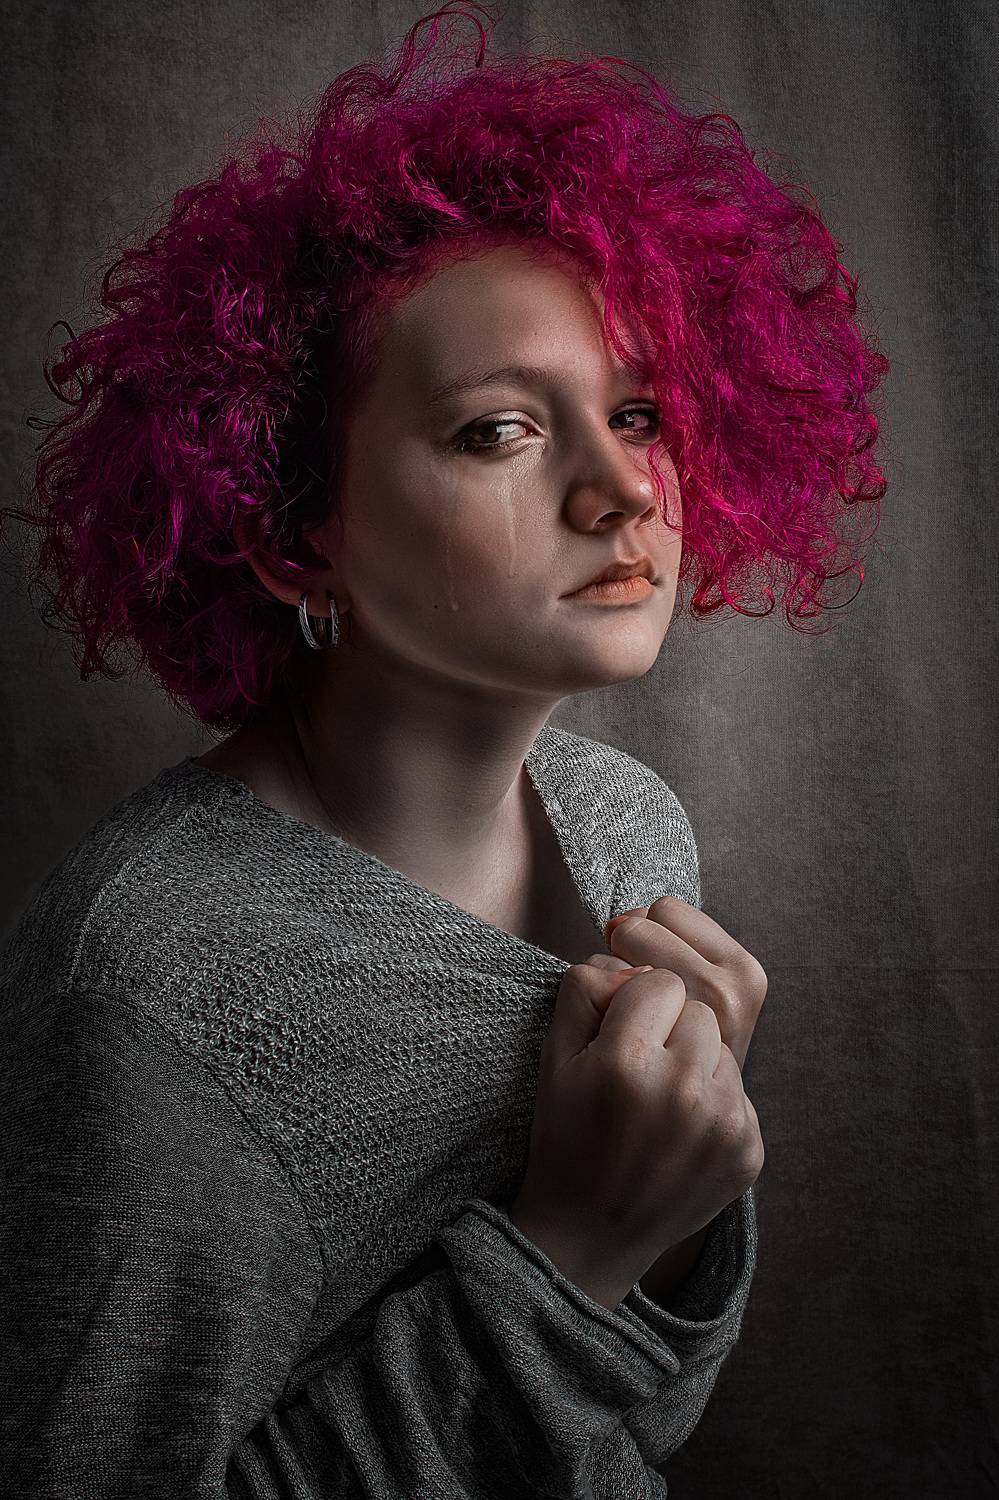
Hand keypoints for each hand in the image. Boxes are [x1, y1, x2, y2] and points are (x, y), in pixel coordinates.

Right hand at [585, 898, 767, 1306]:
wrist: (590, 1232)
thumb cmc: (566, 1134)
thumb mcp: (553, 1056)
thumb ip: (586, 988)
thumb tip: (633, 961)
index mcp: (627, 1061)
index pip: (658, 980)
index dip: (634, 1001)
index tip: (620, 1032)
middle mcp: (682, 1090)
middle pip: (697, 1008)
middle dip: (669, 1026)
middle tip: (639, 1067)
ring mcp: (722, 1125)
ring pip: (723, 1046)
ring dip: (695, 1061)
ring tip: (660, 1100)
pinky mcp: (748, 1150)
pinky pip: (739, 1092)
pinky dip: (714, 1102)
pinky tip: (679, 1132)